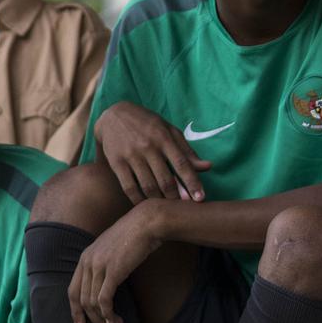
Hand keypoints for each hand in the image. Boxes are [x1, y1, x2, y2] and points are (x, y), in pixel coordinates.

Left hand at [68, 203, 163, 322]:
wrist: (145, 224)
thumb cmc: (132, 238)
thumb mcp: (110, 252)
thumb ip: (103, 267)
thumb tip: (104, 289)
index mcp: (84, 258)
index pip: (72, 290)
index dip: (74, 310)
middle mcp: (87, 262)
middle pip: (81, 299)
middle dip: (90, 319)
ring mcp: (99, 266)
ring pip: (93, 302)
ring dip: (103, 319)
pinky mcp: (113, 271)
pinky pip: (105, 299)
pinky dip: (109, 313)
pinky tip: (115, 320)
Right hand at [94, 102, 210, 203]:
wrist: (113, 115)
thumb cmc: (147, 124)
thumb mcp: (169, 131)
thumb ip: (187, 151)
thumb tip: (207, 167)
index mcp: (164, 138)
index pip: (182, 164)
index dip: (192, 182)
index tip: (200, 198)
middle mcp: (148, 147)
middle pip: (165, 179)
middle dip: (176, 197)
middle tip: (182, 206)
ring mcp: (131, 155)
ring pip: (148, 186)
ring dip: (159, 200)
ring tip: (166, 207)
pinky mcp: (116, 162)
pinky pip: (129, 187)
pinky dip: (138, 199)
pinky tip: (144, 205)